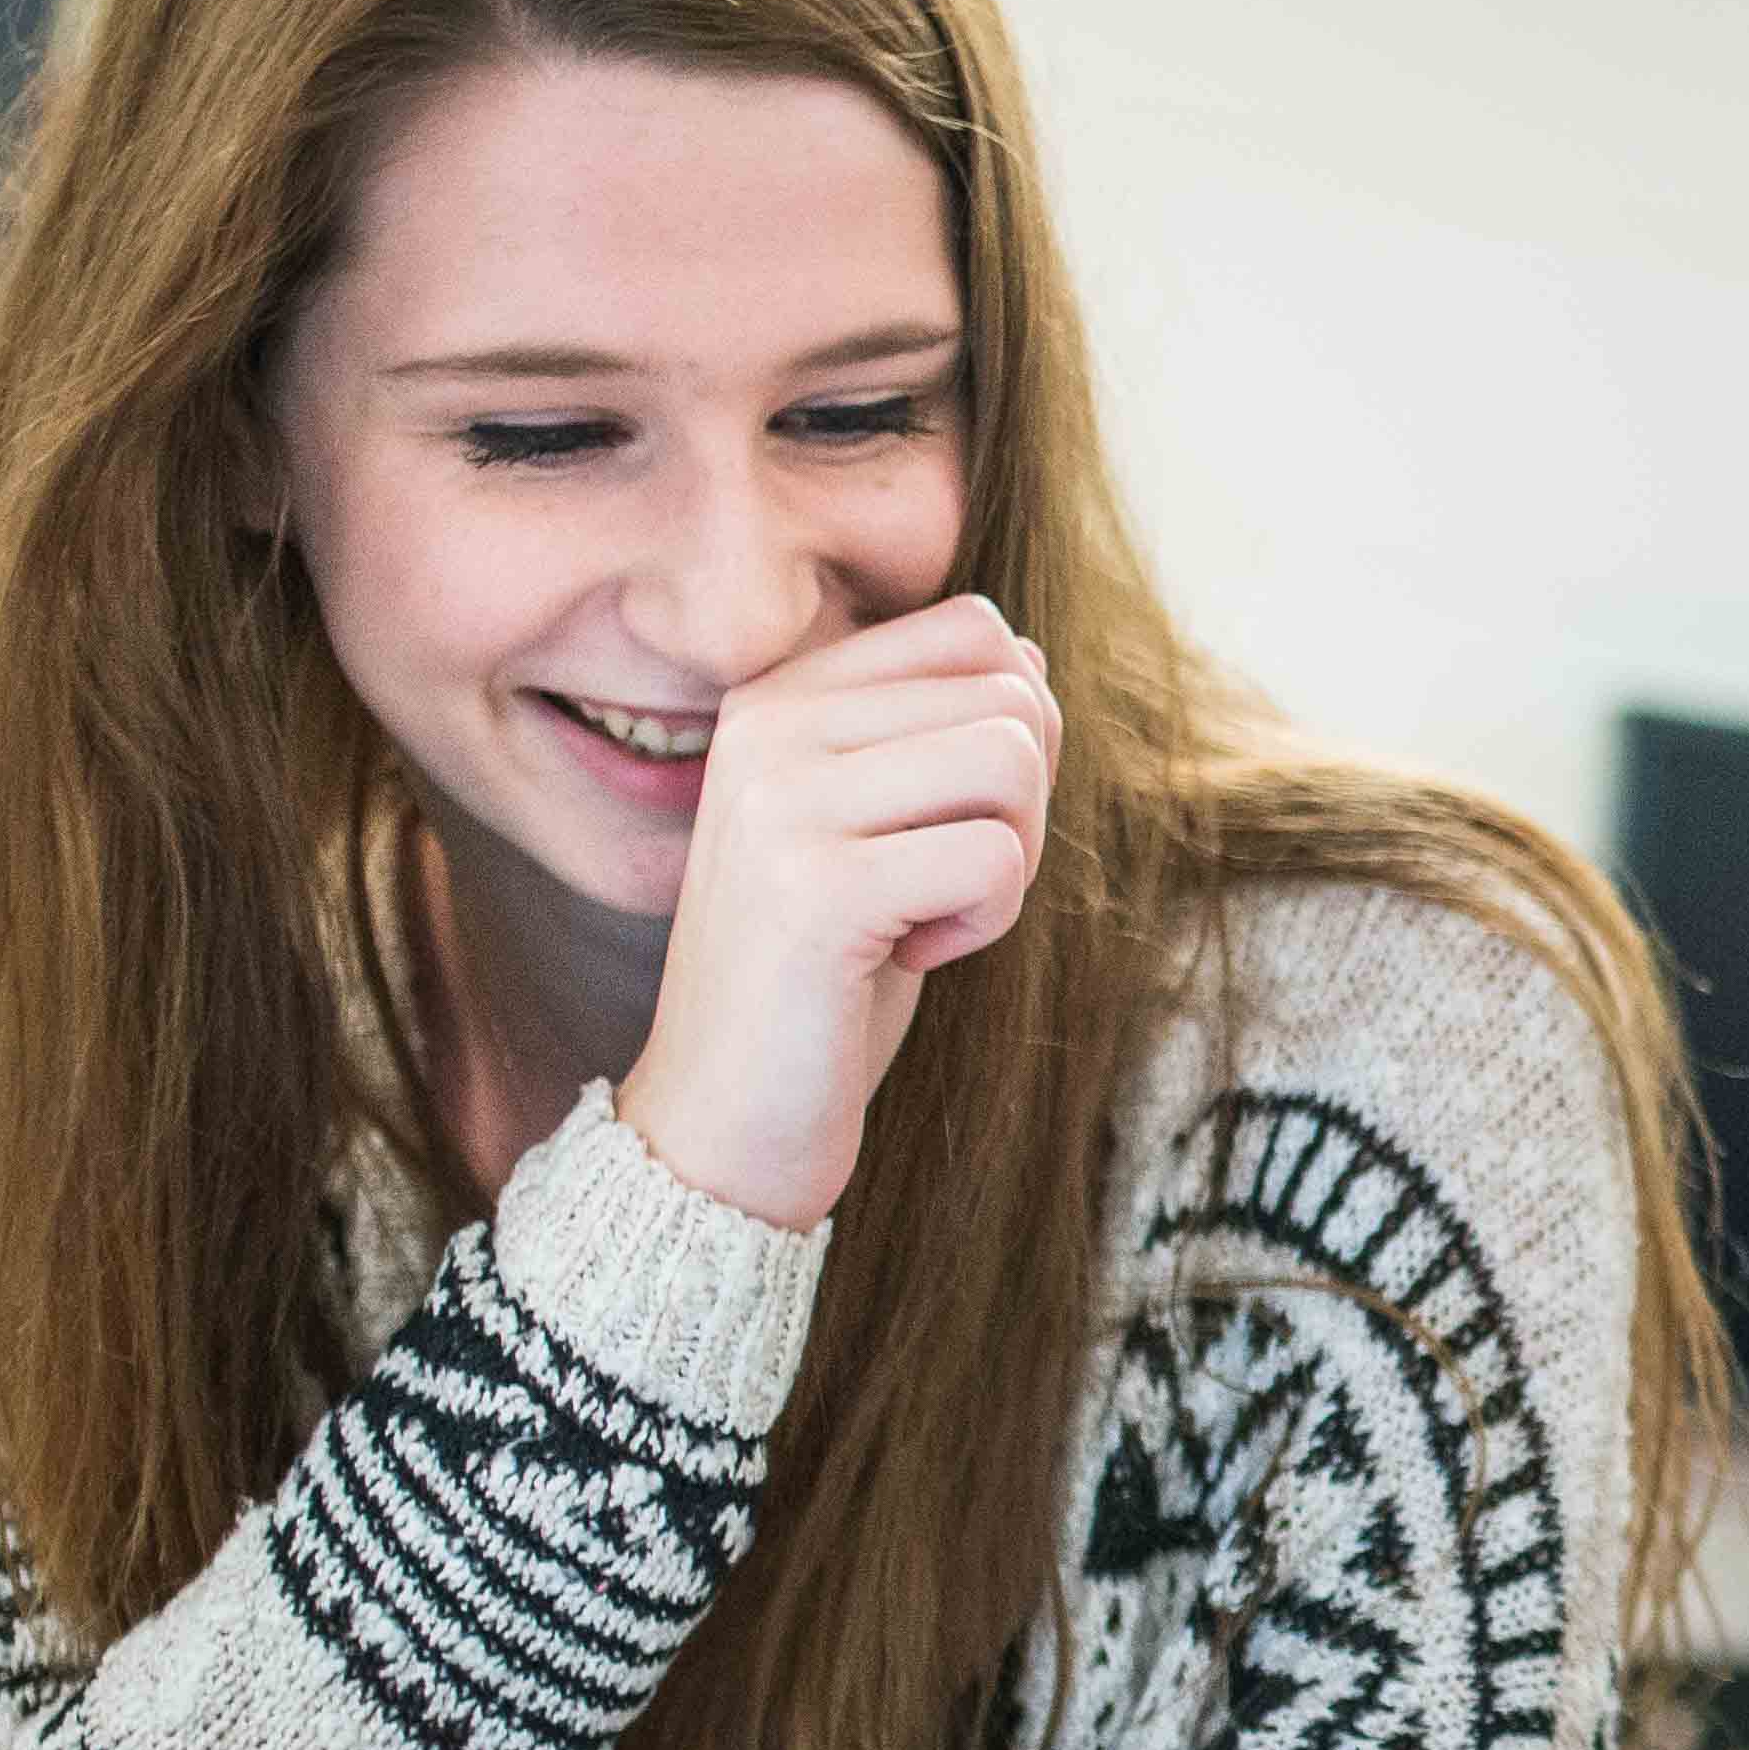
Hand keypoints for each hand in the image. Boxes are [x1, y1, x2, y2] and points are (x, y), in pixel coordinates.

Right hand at [614, 597, 1058, 1229]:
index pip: (974, 629)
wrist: (724, 1119)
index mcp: (776, 697)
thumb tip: (1024, 654)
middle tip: (937, 885)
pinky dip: (985, 923)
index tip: (945, 820)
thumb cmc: (824, 978)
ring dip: (1008, 864)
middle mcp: (767, 726)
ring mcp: (782, 800)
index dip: (1014, 730)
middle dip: (1020, 808)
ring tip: (922, 918)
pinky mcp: (815, 885)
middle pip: (1011, 697)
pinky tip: (907, 958)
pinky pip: (996, 858)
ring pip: (1013, 762)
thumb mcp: (881, 830)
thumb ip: (938, 736)